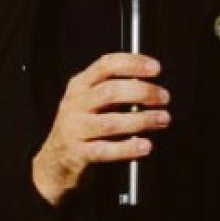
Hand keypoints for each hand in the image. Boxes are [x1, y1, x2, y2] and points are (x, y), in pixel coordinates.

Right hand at [31, 53, 170, 205]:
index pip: (106, 65)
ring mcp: (75, 128)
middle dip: (143, 92)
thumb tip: (148, 84)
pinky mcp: (79, 152)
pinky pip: (106, 150)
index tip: (155, 68)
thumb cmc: (82, 123)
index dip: (133, 63)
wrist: (56, 157)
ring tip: (162, 119)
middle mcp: (76, 104)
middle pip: (111, 91)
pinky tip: (145, 145)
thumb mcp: (89, 99)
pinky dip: (129, 148)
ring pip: (111, 122)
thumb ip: (114, 88)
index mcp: (80, 85)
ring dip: (142, 120)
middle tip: (163, 97)